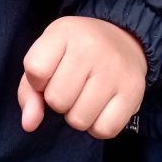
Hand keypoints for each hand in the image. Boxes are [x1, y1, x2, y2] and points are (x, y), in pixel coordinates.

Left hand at [18, 16, 146, 139]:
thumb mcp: (48, 54)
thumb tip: (29, 124)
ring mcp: (114, 70)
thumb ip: (30, 89)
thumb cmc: (75, 51)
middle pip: (56, 100)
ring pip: (78, 120)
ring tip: (86, 94)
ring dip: (77, 115)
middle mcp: (91, 47)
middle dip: (59, 100)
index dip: (37, 81)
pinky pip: (103, 130)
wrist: (123, 38)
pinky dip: (98, 126)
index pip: (35, 70)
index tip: (50, 72)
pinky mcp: (133, 92)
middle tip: (72, 84)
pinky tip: (101, 107)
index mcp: (65, 31)